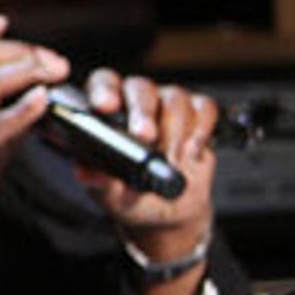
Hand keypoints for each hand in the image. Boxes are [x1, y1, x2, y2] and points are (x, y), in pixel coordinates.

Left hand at [73, 67, 220, 263]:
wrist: (168, 210)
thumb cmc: (132, 195)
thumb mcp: (111, 195)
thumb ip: (100, 183)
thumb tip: (90, 175)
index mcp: (106, 113)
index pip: (102, 84)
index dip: (104, 90)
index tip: (105, 106)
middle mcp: (136, 101)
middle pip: (140, 89)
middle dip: (143, 113)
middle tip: (145, 136)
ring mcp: (168, 104)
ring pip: (174, 99)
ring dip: (174, 132)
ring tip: (170, 160)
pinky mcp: (198, 113)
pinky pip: (204, 109)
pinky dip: (200, 131)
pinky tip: (191, 153)